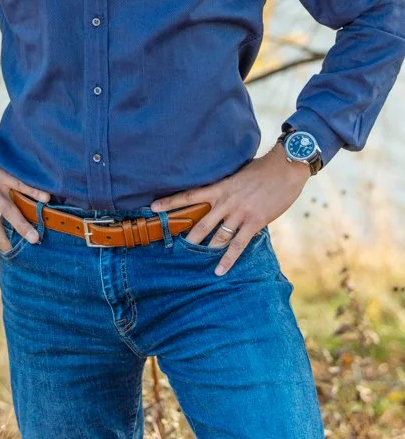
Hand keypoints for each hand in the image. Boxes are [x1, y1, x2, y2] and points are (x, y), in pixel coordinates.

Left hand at [149, 144, 310, 275]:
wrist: (285, 168)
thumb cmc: (262, 169)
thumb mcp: (238, 174)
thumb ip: (227, 187)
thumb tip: (217, 196)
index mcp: (220, 187)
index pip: (189, 195)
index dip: (170, 202)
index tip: (153, 207)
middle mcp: (226, 201)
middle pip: (200, 221)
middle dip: (186, 234)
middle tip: (171, 245)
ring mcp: (240, 213)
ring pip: (217, 236)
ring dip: (204, 249)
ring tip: (191, 260)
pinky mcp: (254, 222)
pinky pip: (238, 245)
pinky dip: (228, 260)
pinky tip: (219, 271)